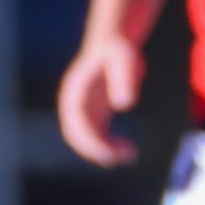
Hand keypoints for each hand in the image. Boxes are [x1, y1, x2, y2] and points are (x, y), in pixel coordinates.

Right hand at [56, 35, 143, 166]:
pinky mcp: (94, 114)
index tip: (107, 155)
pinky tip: (128, 150)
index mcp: (75, 91)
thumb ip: (124, 80)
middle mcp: (74, 103)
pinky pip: (97, 136)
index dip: (89, 141)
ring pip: (87, 139)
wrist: (114, 45)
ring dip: (104, 151)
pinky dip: (110, 146)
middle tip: (118, 159)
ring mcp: (83, 110)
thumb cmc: (119, 51)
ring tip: (130, 155)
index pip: (76, 123)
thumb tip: (123, 105)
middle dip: (95, 150)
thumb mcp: (125, 61)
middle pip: (76, 135)